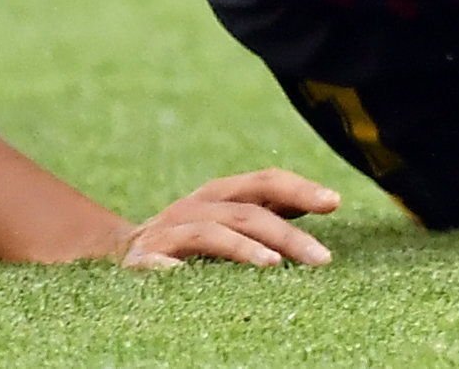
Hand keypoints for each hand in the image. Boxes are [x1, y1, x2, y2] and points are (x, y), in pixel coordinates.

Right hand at [116, 170, 338, 269]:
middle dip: (288, 234)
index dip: (300, 189)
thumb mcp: (230, 218)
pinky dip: (172, 268)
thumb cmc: (193, 237)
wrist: (123, 251)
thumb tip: (324, 203)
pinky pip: (161, 262)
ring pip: (213, 234)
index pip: (265, 182)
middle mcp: (197, 205)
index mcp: (221, 193)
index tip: (335, 202)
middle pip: (248, 211)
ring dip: (244, 248)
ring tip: (274, 266)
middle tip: (324, 258)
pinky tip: (184, 276)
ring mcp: (170, 230)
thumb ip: (269, 211)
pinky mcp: (144, 258)